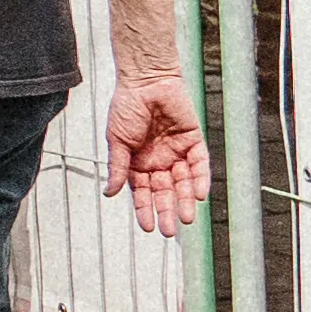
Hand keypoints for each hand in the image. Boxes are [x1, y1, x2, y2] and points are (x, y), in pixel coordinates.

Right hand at [106, 74, 212, 235]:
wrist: (146, 81)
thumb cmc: (126, 107)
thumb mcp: (117, 140)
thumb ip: (118, 167)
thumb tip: (110, 192)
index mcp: (137, 163)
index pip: (143, 192)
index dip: (145, 209)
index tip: (148, 228)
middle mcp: (158, 160)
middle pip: (164, 191)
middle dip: (167, 210)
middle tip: (170, 230)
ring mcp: (176, 152)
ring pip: (183, 182)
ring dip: (185, 200)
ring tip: (187, 217)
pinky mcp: (193, 141)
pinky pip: (199, 164)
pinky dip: (200, 179)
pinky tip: (199, 194)